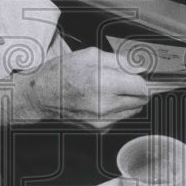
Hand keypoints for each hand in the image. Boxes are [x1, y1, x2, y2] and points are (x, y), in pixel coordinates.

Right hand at [12, 48, 148, 128]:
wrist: (41, 96)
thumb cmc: (61, 73)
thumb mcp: (90, 55)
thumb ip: (120, 61)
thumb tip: (140, 67)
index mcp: (103, 83)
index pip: (142, 87)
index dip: (143, 78)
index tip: (139, 74)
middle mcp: (105, 105)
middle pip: (141, 100)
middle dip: (137, 89)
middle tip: (126, 79)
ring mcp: (103, 120)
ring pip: (133, 110)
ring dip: (129, 99)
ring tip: (111, 88)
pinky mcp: (100, 129)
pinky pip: (120, 118)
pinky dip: (117, 109)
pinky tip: (103, 99)